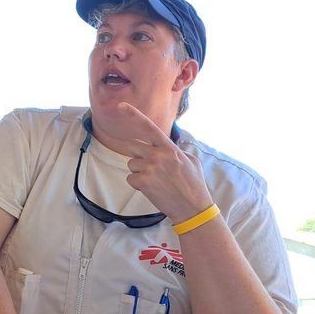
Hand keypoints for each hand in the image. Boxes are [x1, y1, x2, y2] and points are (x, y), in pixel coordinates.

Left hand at [117, 102, 212, 223]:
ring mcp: (149, 168)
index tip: (121, 105)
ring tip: (156, 181)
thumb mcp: (191, 161)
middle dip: (138, 155)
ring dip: (139, 171)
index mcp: (169, 148)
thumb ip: (175, 150)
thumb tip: (166, 147)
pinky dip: (138, 184)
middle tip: (151, 168)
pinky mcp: (142, 181)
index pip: (149, 127)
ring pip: (131, 163)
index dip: (134, 115)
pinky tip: (152, 189)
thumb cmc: (194, 185)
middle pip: (132, 147)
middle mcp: (157, 155)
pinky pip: (130, 178)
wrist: (193, 208)